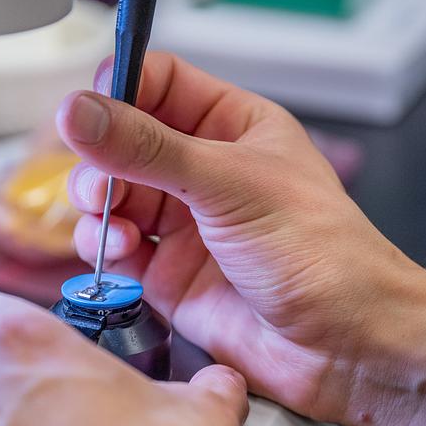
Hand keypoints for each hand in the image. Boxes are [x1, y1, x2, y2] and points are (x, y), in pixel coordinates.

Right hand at [56, 53, 421, 422]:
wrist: (346, 343)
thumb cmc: (322, 254)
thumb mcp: (231, 184)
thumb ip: (149, 148)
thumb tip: (79, 111)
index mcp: (236, 127)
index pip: (159, 82)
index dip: (120, 88)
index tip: (89, 110)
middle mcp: (207, 171)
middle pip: (122, 141)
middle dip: (101, 159)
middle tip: (101, 185)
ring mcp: (186, 225)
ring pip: (111, 196)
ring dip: (99, 207)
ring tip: (118, 227)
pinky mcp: (170, 276)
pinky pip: (116, 249)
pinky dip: (105, 249)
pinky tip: (124, 255)